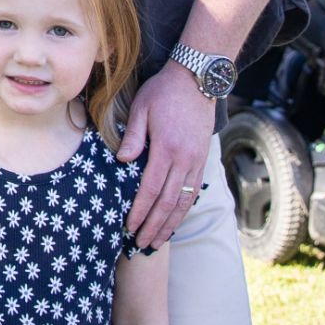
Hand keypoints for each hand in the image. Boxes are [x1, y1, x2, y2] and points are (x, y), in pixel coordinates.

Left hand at [118, 61, 215, 249]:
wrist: (197, 80)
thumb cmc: (164, 92)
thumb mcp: (141, 107)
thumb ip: (133, 136)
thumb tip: (123, 161)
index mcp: (167, 148)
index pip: (151, 189)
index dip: (140, 211)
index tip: (129, 227)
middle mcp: (185, 159)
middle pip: (168, 202)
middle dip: (153, 226)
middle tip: (140, 245)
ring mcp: (196, 161)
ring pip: (184, 201)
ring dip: (170, 224)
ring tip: (157, 241)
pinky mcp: (202, 159)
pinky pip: (193, 191)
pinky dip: (183, 210)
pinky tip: (174, 221)